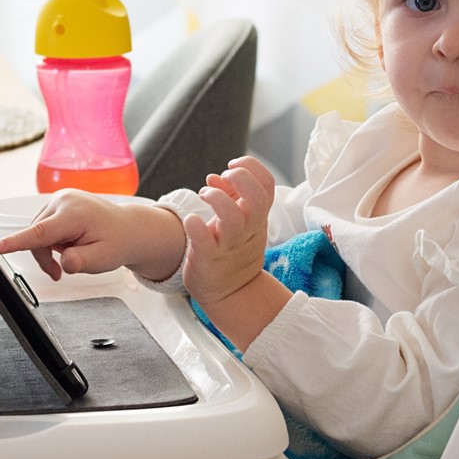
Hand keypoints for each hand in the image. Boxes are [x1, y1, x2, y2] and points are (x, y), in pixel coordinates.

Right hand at [0, 190, 184, 281]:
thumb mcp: (104, 259)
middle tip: (62, 272)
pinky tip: (68, 242)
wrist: (127, 228)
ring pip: (36, 232)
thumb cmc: (117, 242)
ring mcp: (59, 198)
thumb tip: (66, 263)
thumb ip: (83, 261)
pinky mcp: (57, 201)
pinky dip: (51, 240)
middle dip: (45, 257)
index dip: (15, 242)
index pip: (39, 232)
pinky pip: (42, 226)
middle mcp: (63, 200)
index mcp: (74, 214)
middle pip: (36, 236)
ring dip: (48, 249)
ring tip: (71, 254)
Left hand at [182, 156, 275, 307]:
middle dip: (241, 178)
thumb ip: (231, 196)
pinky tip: (191, 220)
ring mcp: (229, 244)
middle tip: (224, 176)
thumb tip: (216, 177)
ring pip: (233, 218)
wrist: (230, 293)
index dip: (251, 167)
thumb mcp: (240, 222)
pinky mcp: (209, 258)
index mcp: (257, 217)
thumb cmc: (232, 251)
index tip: (232, 165)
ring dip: (217, 198)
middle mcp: (247, 229)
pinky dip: (195, 226)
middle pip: (258, 198)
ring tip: (204, 193)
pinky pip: (204, 241)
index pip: (267, 184)